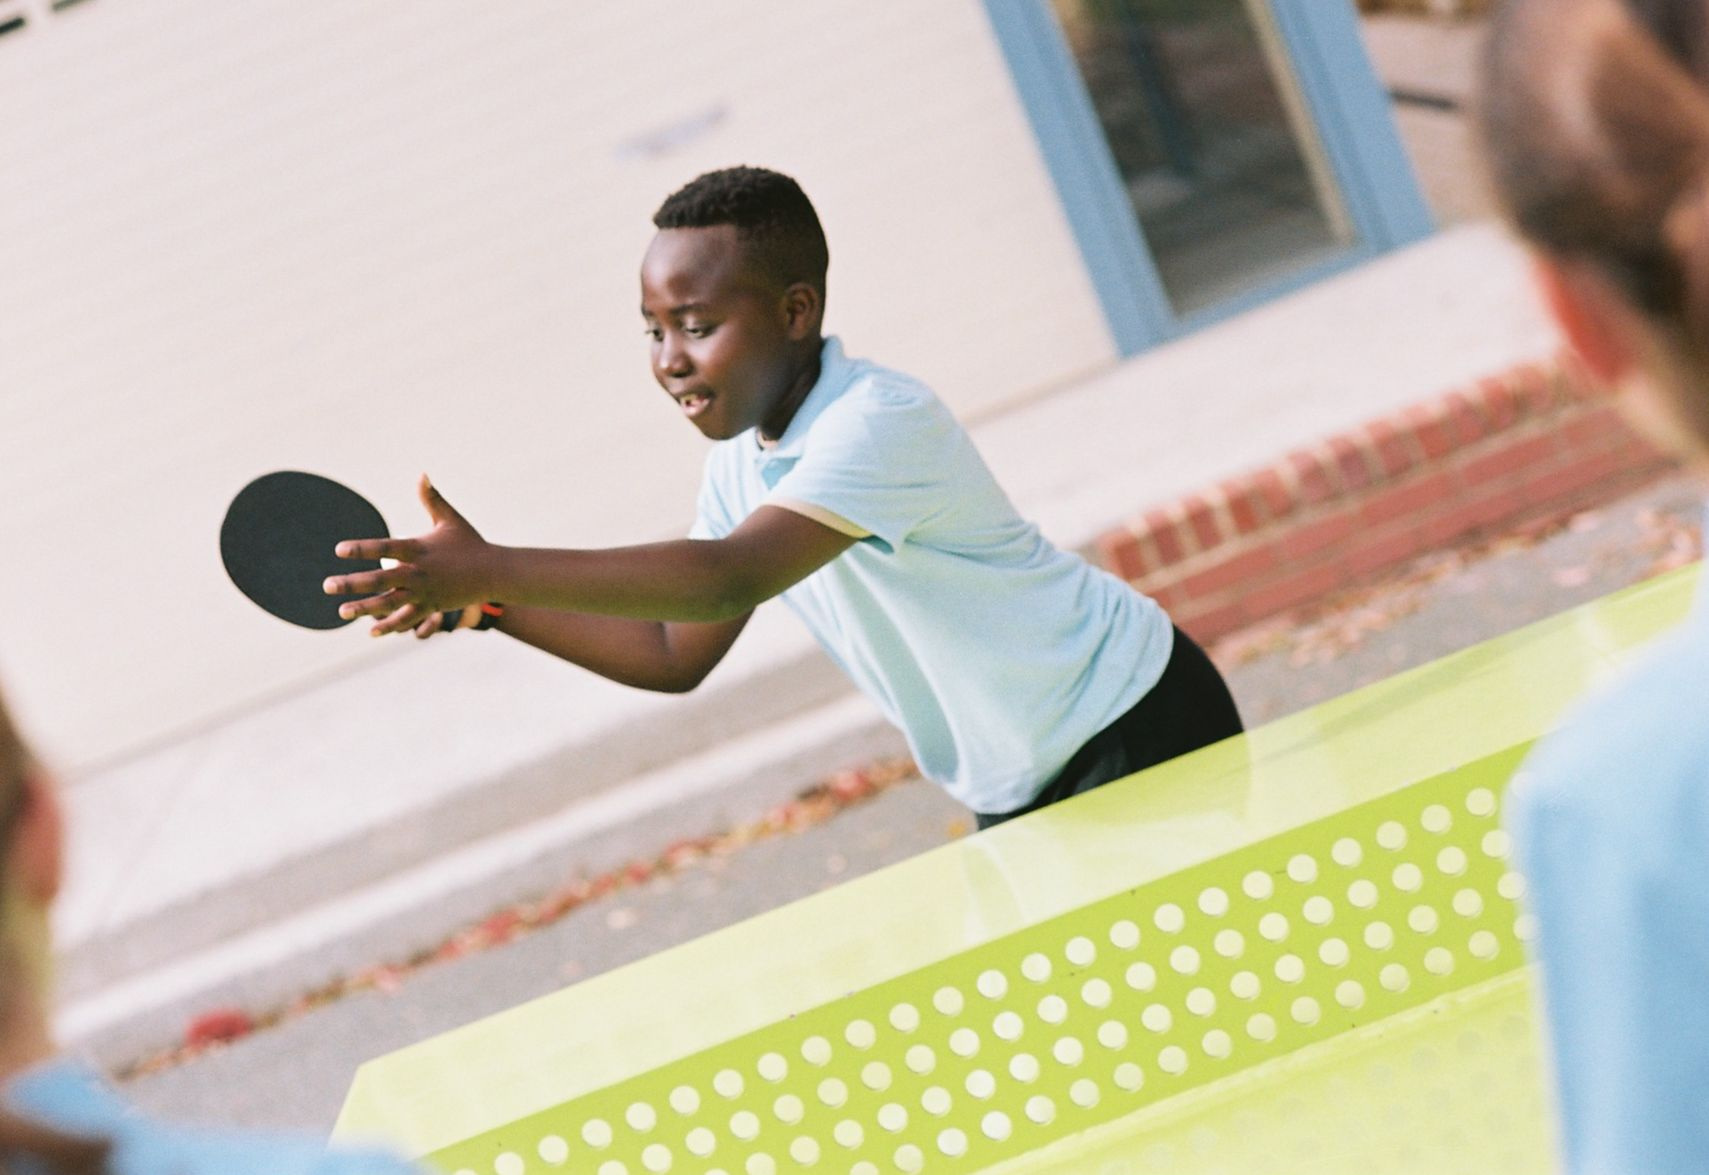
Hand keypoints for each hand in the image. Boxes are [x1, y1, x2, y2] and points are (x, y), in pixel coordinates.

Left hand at [323, 475, 494, 636]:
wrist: (494, 572)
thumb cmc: (470, 543)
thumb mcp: (450, 520)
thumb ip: (432, 499)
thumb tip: (422, 474)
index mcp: (418, 549)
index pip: (384, 547)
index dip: (361, 549)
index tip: (339, 550)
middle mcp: (418, 572)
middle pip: (380, 579)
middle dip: (352, 584)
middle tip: (327, 586)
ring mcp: (424, 592)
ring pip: (389, 603)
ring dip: (364, 609)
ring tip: (342, 612)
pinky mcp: (431, 607)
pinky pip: (407, 619)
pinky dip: (391, 626)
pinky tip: (371, 632)